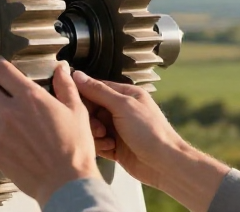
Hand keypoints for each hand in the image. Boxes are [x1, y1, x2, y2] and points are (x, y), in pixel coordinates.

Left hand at [0, 57, 100, 207]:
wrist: (66, 183)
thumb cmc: (74, 148)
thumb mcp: (76, 111)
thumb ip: (65, 86)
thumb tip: (61, 69)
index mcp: (29, 97)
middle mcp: (10, 112)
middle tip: (2, 91)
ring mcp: (0, 133)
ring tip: (4, 114)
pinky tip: (6, 135)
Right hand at [73, 72, 181, 187]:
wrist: (165, 164)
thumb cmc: (150, 131)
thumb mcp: (123, 106)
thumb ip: (99, 91)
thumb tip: (78, 75)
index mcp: (126, 94)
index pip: (96, 88)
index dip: (84, 95)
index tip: (74, 103)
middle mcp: (121, 110)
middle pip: (92, 109)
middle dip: (91, 119)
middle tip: (99, 127)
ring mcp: (118, 129)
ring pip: (92, 127)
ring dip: (95, 134)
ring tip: (107, 139)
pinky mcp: (115, 147)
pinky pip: (97, 143)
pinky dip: (100, 146)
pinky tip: (111, 149)